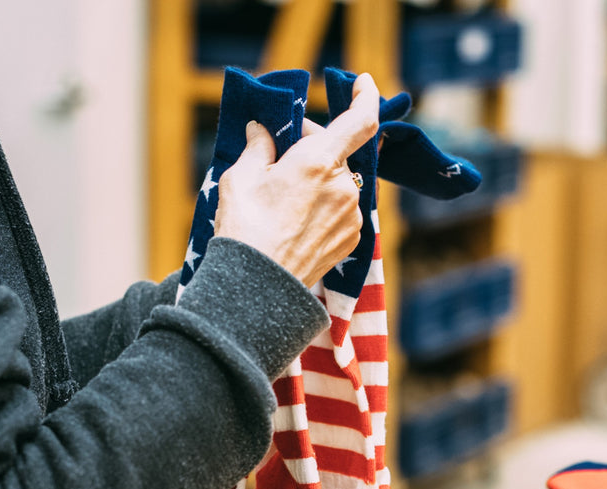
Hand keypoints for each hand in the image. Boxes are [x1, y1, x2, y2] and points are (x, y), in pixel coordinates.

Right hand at [213, 73, 379, 286]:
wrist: (259, 288)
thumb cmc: (245, 229)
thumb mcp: (241, 177)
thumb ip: (258, 147)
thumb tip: (262, 131)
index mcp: (319, 162)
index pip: (359, 120)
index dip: (366, 97)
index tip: (363, 83)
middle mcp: (344, 186)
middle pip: (338, 152)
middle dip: (314, 146)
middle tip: (280, 153)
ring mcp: (351, 215)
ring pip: (340, 181)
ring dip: (319, 178)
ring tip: (284, 196)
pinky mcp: (352, 239)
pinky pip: (342, 208)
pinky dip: (324, 203)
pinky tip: (296, 219)